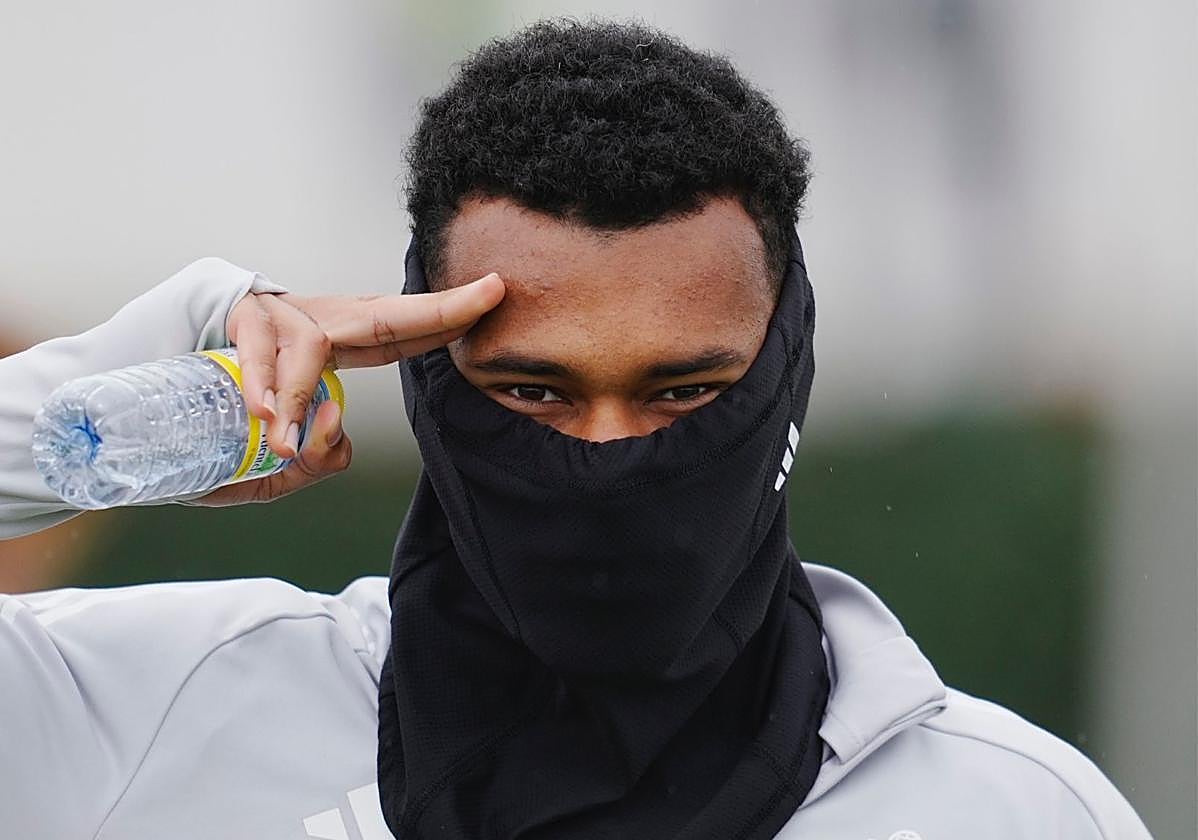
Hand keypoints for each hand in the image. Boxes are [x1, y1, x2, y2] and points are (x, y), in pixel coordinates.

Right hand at [191, 273, 504, 505]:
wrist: (140, 399)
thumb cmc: (215, 430)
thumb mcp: (275, 466)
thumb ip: (314, 459)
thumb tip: (333, 433)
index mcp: (330, 349)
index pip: (398, 335)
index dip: (444, 320)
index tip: (494, 299)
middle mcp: (312, 324)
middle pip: (384, 314)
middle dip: (438, 308)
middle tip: (489, 296)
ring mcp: (276, 317)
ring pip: (312, 347)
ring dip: (298, 399)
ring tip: (280, 444)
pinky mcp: (235, 317)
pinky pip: (259, 350)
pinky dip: (262, 387)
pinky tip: (262, 416)